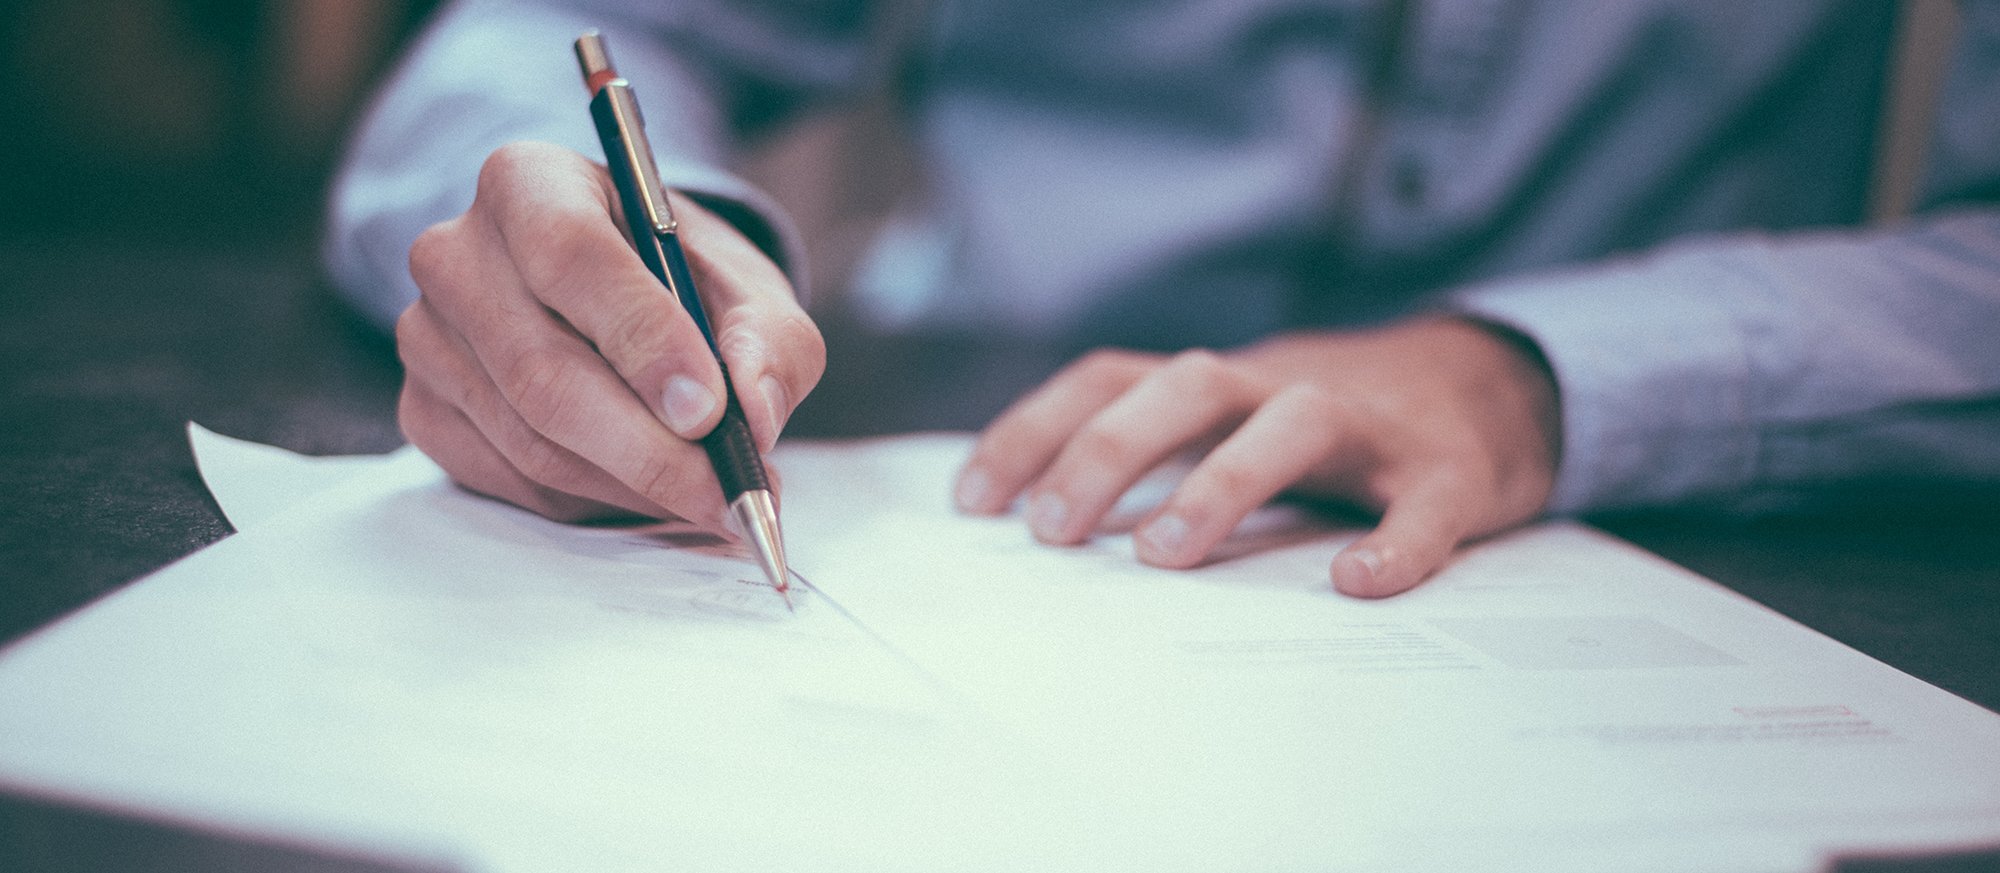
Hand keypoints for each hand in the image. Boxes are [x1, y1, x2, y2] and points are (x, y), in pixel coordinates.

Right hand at [397, 141, 823, 527]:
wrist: (620, 298)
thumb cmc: (681, 281)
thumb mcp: (748, 288)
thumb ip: (769, 341)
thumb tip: (754, 414)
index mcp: (529, 182)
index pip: (571, 256)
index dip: (642, 339)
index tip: (708, 410)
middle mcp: (456, 253)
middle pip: (542, 370)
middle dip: (648, 448)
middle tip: (727, 492)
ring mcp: (428, 336)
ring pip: (531, 440)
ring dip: (632, 485)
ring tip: (709, 495)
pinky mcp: (424, 409)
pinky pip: (511, 480)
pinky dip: (592, 501)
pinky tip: (646, 488)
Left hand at [953, 318, 1560, 595]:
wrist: (1495, 384)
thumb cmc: (1332, 425)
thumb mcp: (1235, 421)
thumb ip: (1157, 454)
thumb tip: (1040, 525)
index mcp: (1222, 384)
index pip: (1111, 379)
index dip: (1036, 429)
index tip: (972, 502)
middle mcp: (1283, 386)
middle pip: (1187, 386)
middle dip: (1109, 450)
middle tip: (1052, 532)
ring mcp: (1370, 425)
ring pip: (1293, 423)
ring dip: (1222, 481)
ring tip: (1164, 555)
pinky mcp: (1450, 471)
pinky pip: (1424, 503)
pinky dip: (1395, 542)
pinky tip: (1358, 584)